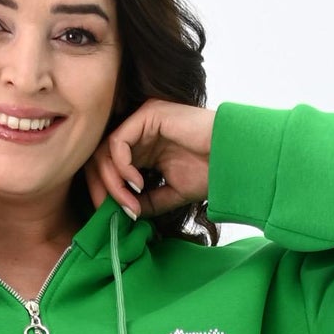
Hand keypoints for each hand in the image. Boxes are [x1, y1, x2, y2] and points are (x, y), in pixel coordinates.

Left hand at [85, 100, 214, 219]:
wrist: (233, 160)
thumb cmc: (210, 173)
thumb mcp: (170, 193)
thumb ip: (145, 200)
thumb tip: (122, 214)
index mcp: (144, 148)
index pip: (108, 166)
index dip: (104, 192)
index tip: (111, 218)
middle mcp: (140, 132)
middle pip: (100, 158)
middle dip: (101, 189)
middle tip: (108, 213)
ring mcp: (143, 121)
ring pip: (105, 151)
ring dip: (112, 182)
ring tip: (129, 202)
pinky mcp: (148, 115)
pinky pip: (118, 142)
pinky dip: (122, 167)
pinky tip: (137, 183)